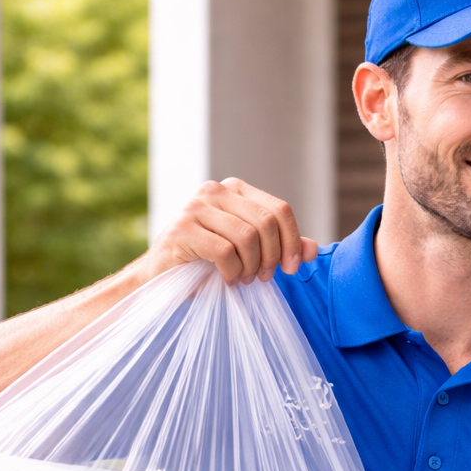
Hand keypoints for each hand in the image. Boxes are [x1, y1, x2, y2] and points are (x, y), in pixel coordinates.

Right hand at [144, 178, 318, 285]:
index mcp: (235, 190)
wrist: (159, 277)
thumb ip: (278, 247)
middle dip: (271, 256)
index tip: (289, 269)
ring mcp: (196, 207)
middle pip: (267, 222)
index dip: (292, 241)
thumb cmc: (205, 264)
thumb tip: (312, 249)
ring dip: (251, 266)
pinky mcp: (183, 228)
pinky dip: (232, 272)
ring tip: (243, 279)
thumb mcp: (247, 254)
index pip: (279, 210)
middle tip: (261, 278)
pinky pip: (224, 252)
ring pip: (247, 237)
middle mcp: (215, 191)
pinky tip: (227, 280)